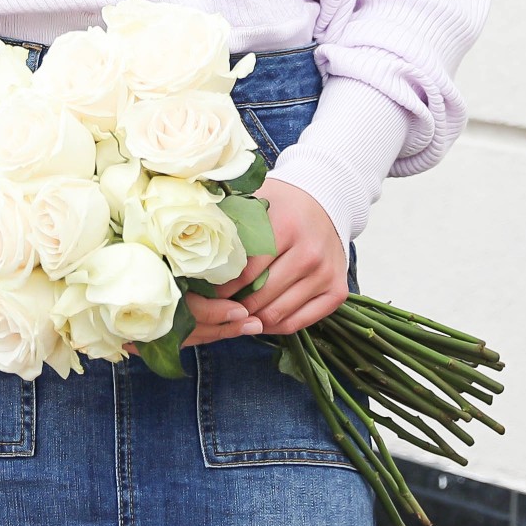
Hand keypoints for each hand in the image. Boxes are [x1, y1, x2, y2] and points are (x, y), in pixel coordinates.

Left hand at [178, 178, 347, 346]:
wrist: (327, 199)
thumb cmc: (283, 202)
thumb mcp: (256, 199)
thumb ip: (228, 216)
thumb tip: (189, 233)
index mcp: (286, 228)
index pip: (245, 271)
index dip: (220, 287)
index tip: (202, 291)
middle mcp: (310, 254)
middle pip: (260, 297)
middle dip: (232, 306)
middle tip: (213, 308)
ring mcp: (326, 274)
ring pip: (278, 314)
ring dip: (251, 319)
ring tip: (233, 314)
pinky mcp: (337, 291)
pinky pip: (300, 322)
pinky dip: (276, 327)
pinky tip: (259, 320)